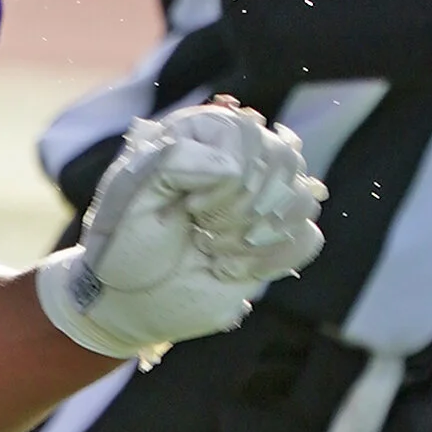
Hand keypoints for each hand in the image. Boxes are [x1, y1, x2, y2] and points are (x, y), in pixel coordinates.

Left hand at [34, 99, 324, 362]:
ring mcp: (264, 197)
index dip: (225, 181)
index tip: (188, 208)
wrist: (126, 299)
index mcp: (204, 132)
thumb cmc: (123, 242)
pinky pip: (308, 238)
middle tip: (201, 231)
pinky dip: (272, 259)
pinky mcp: (277, 238)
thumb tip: (233, 167)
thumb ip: (173, 161)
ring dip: (256, 236)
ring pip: (303, 199)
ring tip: (213, 248)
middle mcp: (241, 156)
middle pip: (284, 163)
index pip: (249, 138)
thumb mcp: (130, 194)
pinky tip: (232, 267)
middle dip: (241, 209)